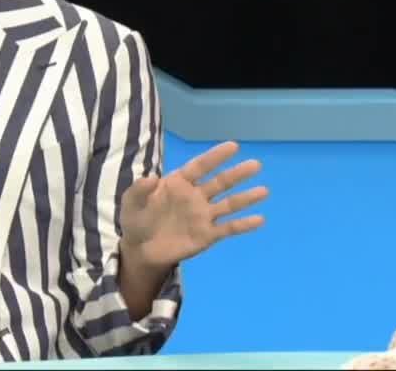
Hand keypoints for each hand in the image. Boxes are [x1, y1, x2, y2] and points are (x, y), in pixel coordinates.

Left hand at [119, 141, 267, 267]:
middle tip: (256, 165)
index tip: (233, 146)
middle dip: (237, 174)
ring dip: (246, 198)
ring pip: (228, 204)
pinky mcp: (207, 235)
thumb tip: (152, 177)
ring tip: (264, 191)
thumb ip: (140, 190)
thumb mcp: (131, 203)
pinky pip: (228, 228)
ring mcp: (203, 216)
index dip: (215, 157)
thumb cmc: (137, 220)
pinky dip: (243, 225)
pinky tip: (260, 219)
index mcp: (178, 184)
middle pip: (220, 183)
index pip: (200, 167)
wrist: (140, 249)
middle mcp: (195, 197)